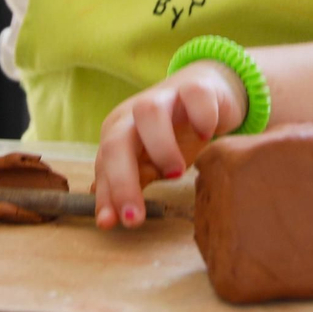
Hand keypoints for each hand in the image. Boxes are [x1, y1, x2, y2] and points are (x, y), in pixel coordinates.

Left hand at [93, 61, 246, 229]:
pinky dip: (201, 118)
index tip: (110, 224)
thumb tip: (105, 218)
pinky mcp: (196, 87)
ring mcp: (165, 97)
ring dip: (160, 147)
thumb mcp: (149, 162)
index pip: (105, 163)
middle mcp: (135, 113)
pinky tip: (207, 136)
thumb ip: (129, 185)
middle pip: (117, 140)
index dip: (106, 194)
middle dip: (121, 180)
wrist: (206, 92)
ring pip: (149, 112)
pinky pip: (195, 97)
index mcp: (119, 131)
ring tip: (176, 174)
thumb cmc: (172, 132)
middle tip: (136, 216)